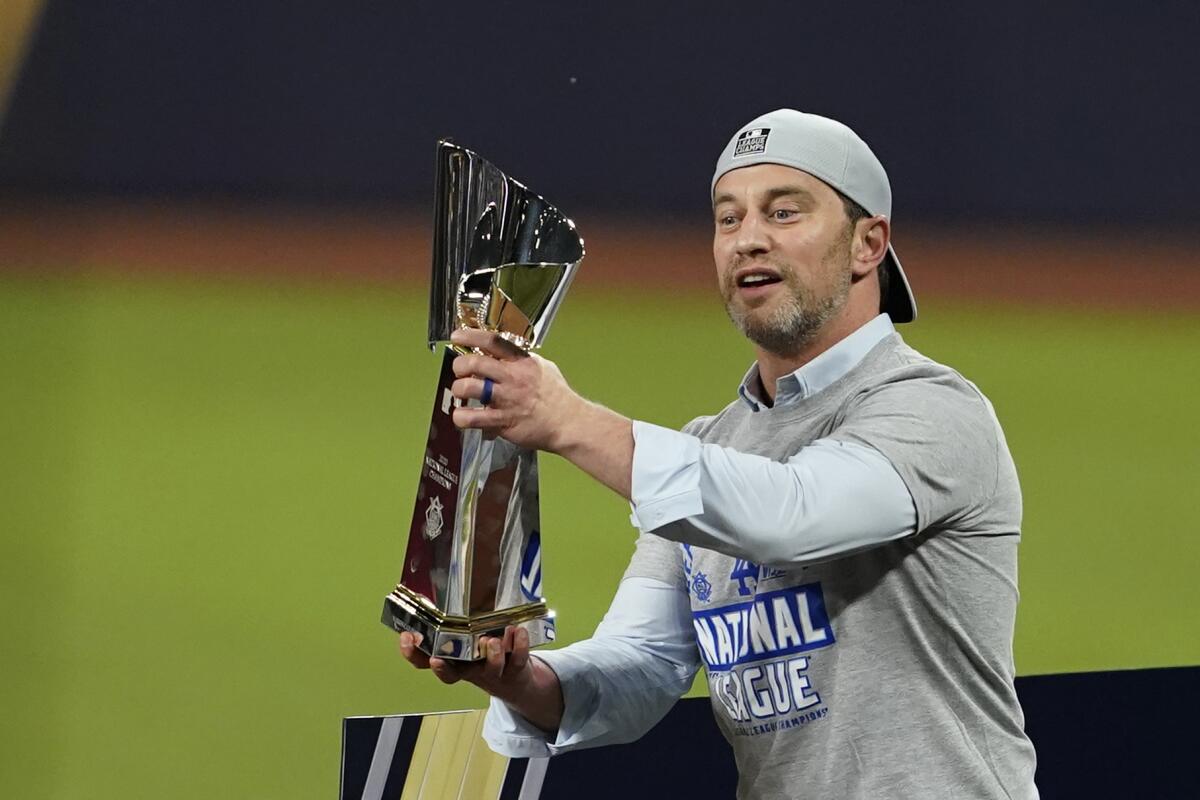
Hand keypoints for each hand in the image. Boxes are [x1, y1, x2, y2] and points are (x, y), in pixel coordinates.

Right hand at [397, 626, 563, 732]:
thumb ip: (454, 619)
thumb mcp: (467, 637)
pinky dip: (518, 647)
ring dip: (490, 656)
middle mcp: (468, 669)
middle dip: (443, 667)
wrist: (515, 680)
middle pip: (451, 673)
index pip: (423, 661)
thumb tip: (437, 581)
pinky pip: (517, 661)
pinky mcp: (514, 670)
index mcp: (452, 660)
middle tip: (438, 657)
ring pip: (488, 669)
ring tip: (492, 640)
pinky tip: (518, 632)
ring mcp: (491, 672)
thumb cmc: (485, 651)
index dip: (412, 653)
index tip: (407, 638)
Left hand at [448, 328, 582, 453]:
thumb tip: (505, 353)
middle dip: (459, 365)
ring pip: (469, 388)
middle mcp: (513, 378)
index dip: (470, 335)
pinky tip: (462, 416)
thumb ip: (522, 360)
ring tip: (461, 392)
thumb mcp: (544, 368)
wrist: (569, 423)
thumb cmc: (557, 396)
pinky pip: (473, 418)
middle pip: (475, 362)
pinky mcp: (503, 421)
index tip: (457, 336)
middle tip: (460, 371)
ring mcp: (507, 400)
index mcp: (522, 362)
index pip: (492, 341)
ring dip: (458, 389)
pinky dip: (461, 417)